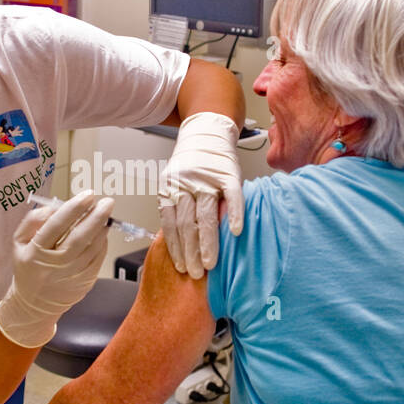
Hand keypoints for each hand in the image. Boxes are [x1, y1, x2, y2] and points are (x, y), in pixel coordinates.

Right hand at [0, 189, 114, 347]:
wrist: (34, 305)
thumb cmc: (28, 267)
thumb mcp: (19, 242)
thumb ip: (32, 220)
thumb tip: (54, 207)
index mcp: (35, 253)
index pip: (56, 225)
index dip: (74, 208)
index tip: (87, 195)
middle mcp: (54, 265)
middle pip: (79, 237)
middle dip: (96, 216)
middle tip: (107, 202)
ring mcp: (71, 275)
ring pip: (92, 248)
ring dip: (103, 228)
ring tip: (106, 213)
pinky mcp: (84, 282)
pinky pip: (98, 258)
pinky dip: (103, 243)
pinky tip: (103, 231)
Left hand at [158, 112, 243, 276]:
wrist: (207, 130)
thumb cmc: (192, 164)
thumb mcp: (176, 183)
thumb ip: (179, 209)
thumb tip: (181, 245)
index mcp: (169, 188)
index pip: (170, 224)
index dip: (175, 248)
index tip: (181, 267)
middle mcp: (185, 184)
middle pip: (186, 224)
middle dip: (190, 252)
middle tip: (195, 273)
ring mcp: (207, 179)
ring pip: (206, 215)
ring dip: (208, 242)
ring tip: (210, 264)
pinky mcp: (228, 174)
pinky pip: (232, 197)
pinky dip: (233, 214)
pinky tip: (235, 232)